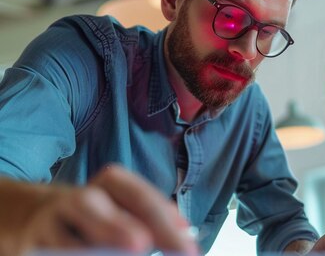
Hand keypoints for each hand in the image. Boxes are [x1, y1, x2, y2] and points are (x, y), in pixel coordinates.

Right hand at [0, 165, 197, 254]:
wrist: (32, 214)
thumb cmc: (94, 215)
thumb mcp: (122, 208)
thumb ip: (150, 217)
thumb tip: (184, 233)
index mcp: (108, 184)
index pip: (134, 192)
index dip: (159, 213)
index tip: (186, 239)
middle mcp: (76, 198)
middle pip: (92, 205)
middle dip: (116, 225)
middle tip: (142, 244)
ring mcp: (49, 221)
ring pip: (63, 234)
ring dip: (85, 247)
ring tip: (124, 254)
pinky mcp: (30, 244)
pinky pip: (50, 252)